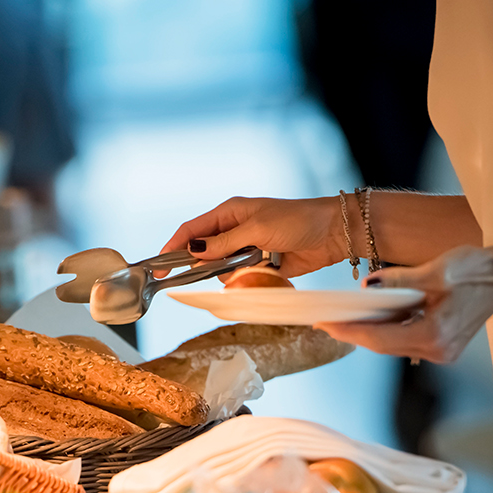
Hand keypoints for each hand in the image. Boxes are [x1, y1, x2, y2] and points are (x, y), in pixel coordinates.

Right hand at [160, 196, 345, 277]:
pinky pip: (241, 278)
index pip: (192, 229)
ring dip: (231, 272)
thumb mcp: (256, 228)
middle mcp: (234, 231)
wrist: (331, 233)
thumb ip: (223, 242)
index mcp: (229, 213)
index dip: (173, 246)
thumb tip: (193, 249)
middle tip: (209, 271)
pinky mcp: (260, 265)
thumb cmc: (296, 220)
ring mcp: (246, 249)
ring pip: (222, 269)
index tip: (160, 265)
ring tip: (256, 263)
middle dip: (205, 264)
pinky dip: (246, 279)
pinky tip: (265, 269)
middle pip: (204, 252)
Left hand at [315, 246, 492, 363]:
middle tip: (325, 321)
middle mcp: (438, 350)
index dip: (348, 331)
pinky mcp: (444, 344)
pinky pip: (407, 339)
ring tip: (343, 318)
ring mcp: (442, 351)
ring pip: (394, 344)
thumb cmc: (476, 270)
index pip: (379, 338)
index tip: (324, 325)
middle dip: (354, 333)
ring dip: (371, 331)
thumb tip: (367, 286)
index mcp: (433, 335)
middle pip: (383, 345)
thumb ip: (397, 282)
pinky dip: (389, 328)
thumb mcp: (433, 272)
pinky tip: (373, 316)